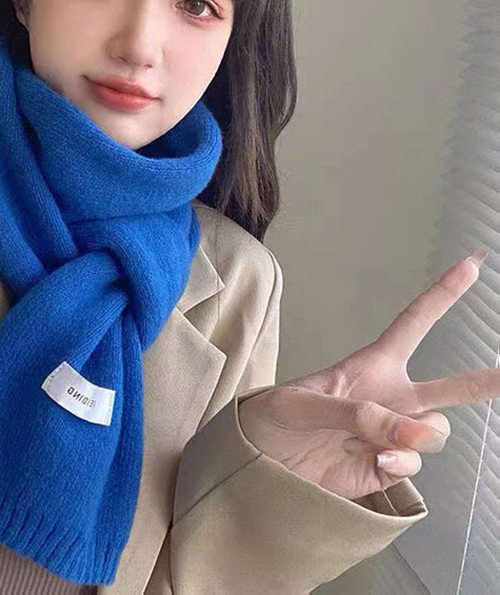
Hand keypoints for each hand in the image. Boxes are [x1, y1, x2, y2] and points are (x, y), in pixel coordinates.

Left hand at [238, 251, 497, 499]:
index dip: (441, 295)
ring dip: (417, 437)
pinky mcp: (385, 468)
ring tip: (380, 444)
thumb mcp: (302, 403)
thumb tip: (413, 433)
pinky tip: (374, 462)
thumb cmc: (272, 417)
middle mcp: (389, 399)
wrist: (257, 461)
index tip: (471, 265)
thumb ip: (356, 413)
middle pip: (451, 387)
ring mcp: (391, 435)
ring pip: (436, 433)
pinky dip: (400, 465)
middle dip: (488, 380)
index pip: (413, 324)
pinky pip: (414, 464)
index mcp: (370, 366)